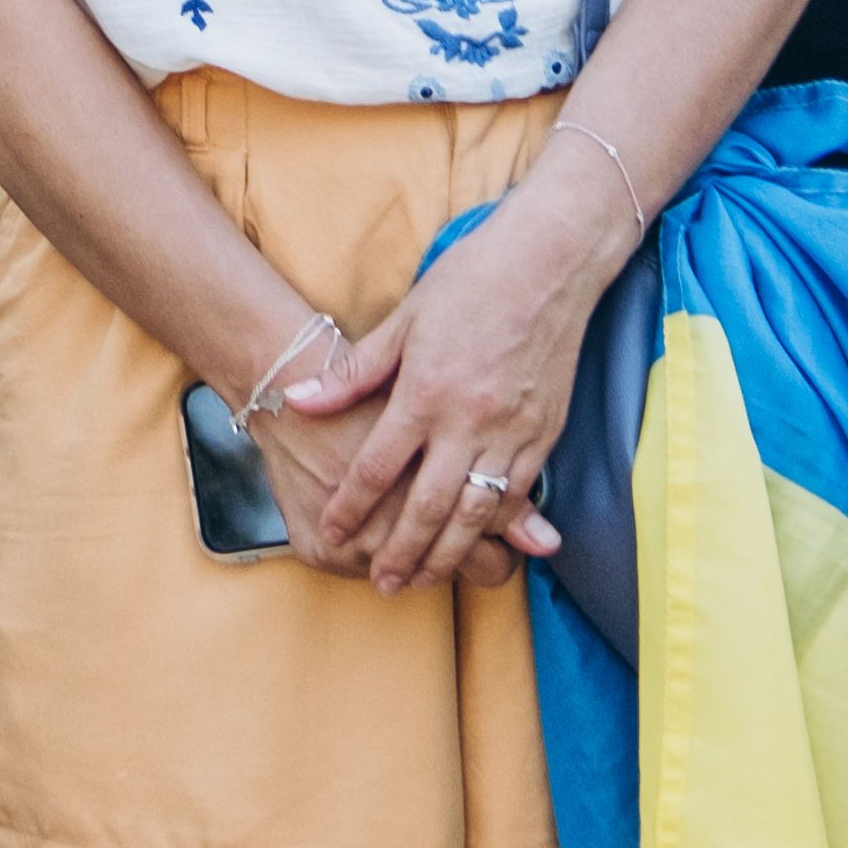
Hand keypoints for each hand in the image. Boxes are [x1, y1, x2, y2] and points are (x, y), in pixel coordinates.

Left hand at [280, 163, 611, 593]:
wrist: (547, 264)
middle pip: (428, 505)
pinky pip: (518, 494)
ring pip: (476, 513)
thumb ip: (355, 372)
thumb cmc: (470, 282)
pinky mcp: (544, 434)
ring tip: (425, 580)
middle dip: (401, 551)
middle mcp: (467, 420)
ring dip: (448, 553)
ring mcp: (511, 431)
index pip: (378, 465)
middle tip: (382, 584)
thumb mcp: (404, 320)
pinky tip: (481, 546)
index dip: (352, 505)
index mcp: (425, 391)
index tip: (332, 533)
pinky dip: (498, 527)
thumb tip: (300, 398)